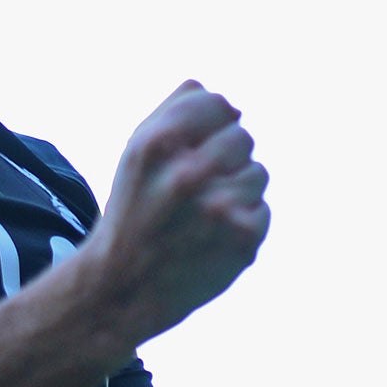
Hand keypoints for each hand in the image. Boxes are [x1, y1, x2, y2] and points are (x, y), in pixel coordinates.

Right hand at [83, 81, 270, 344]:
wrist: (124, 287)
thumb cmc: (135, 210)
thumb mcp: (136, 152)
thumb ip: (175, 110)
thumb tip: (224, 99)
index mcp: (158, 142)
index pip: (217, 104)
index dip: (207, 126)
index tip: (189, 151)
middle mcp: (188, 173)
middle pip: (242, 137)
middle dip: (223, 159)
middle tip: (191, 192)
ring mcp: (219, 208)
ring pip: (257, 172)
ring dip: (235, 191)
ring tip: (201, 217)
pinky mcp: (244, 238)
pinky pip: (262, 208)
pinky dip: (243, 222)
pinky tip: (212, 239)